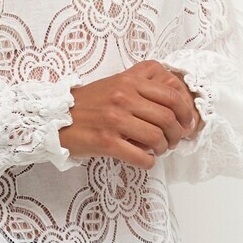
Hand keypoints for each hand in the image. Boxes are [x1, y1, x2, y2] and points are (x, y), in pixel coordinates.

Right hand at [59, 60, 201, 168]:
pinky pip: (141, 157)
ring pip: (157, 138)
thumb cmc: (89, 103)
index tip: (186, 122)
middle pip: (168, 118)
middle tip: (175, 140)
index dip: (186, 112)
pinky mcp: (106, 142)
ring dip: (164, 148)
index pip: (171, 95)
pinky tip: (145, 159)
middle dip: (178, 134)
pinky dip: (149, 161)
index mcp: (128, 81)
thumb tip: (175, 97)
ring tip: (159, 150)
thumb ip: (142, 84)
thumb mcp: (116, 83)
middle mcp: (123, 97)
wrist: (56, 117)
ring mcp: (114, 120)